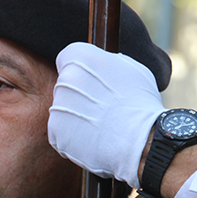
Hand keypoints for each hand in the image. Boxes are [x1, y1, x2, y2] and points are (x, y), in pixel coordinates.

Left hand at [48, 42, 165, 188]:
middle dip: (78, 95)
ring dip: (75, 116)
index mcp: (82, 57)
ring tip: (99, 125)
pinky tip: (92, 139)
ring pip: (62, 109)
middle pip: (65, 85)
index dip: (80, 71)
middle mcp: (66, 78)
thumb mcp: (132, 69)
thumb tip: (102, 66)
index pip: (67, 59)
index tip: (91, 83)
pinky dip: (73, 137)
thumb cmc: (141, 104)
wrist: (140, 140)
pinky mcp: (56, 130)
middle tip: (100, 107)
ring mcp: (59, 105)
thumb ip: (109, 62)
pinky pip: (61, 132)